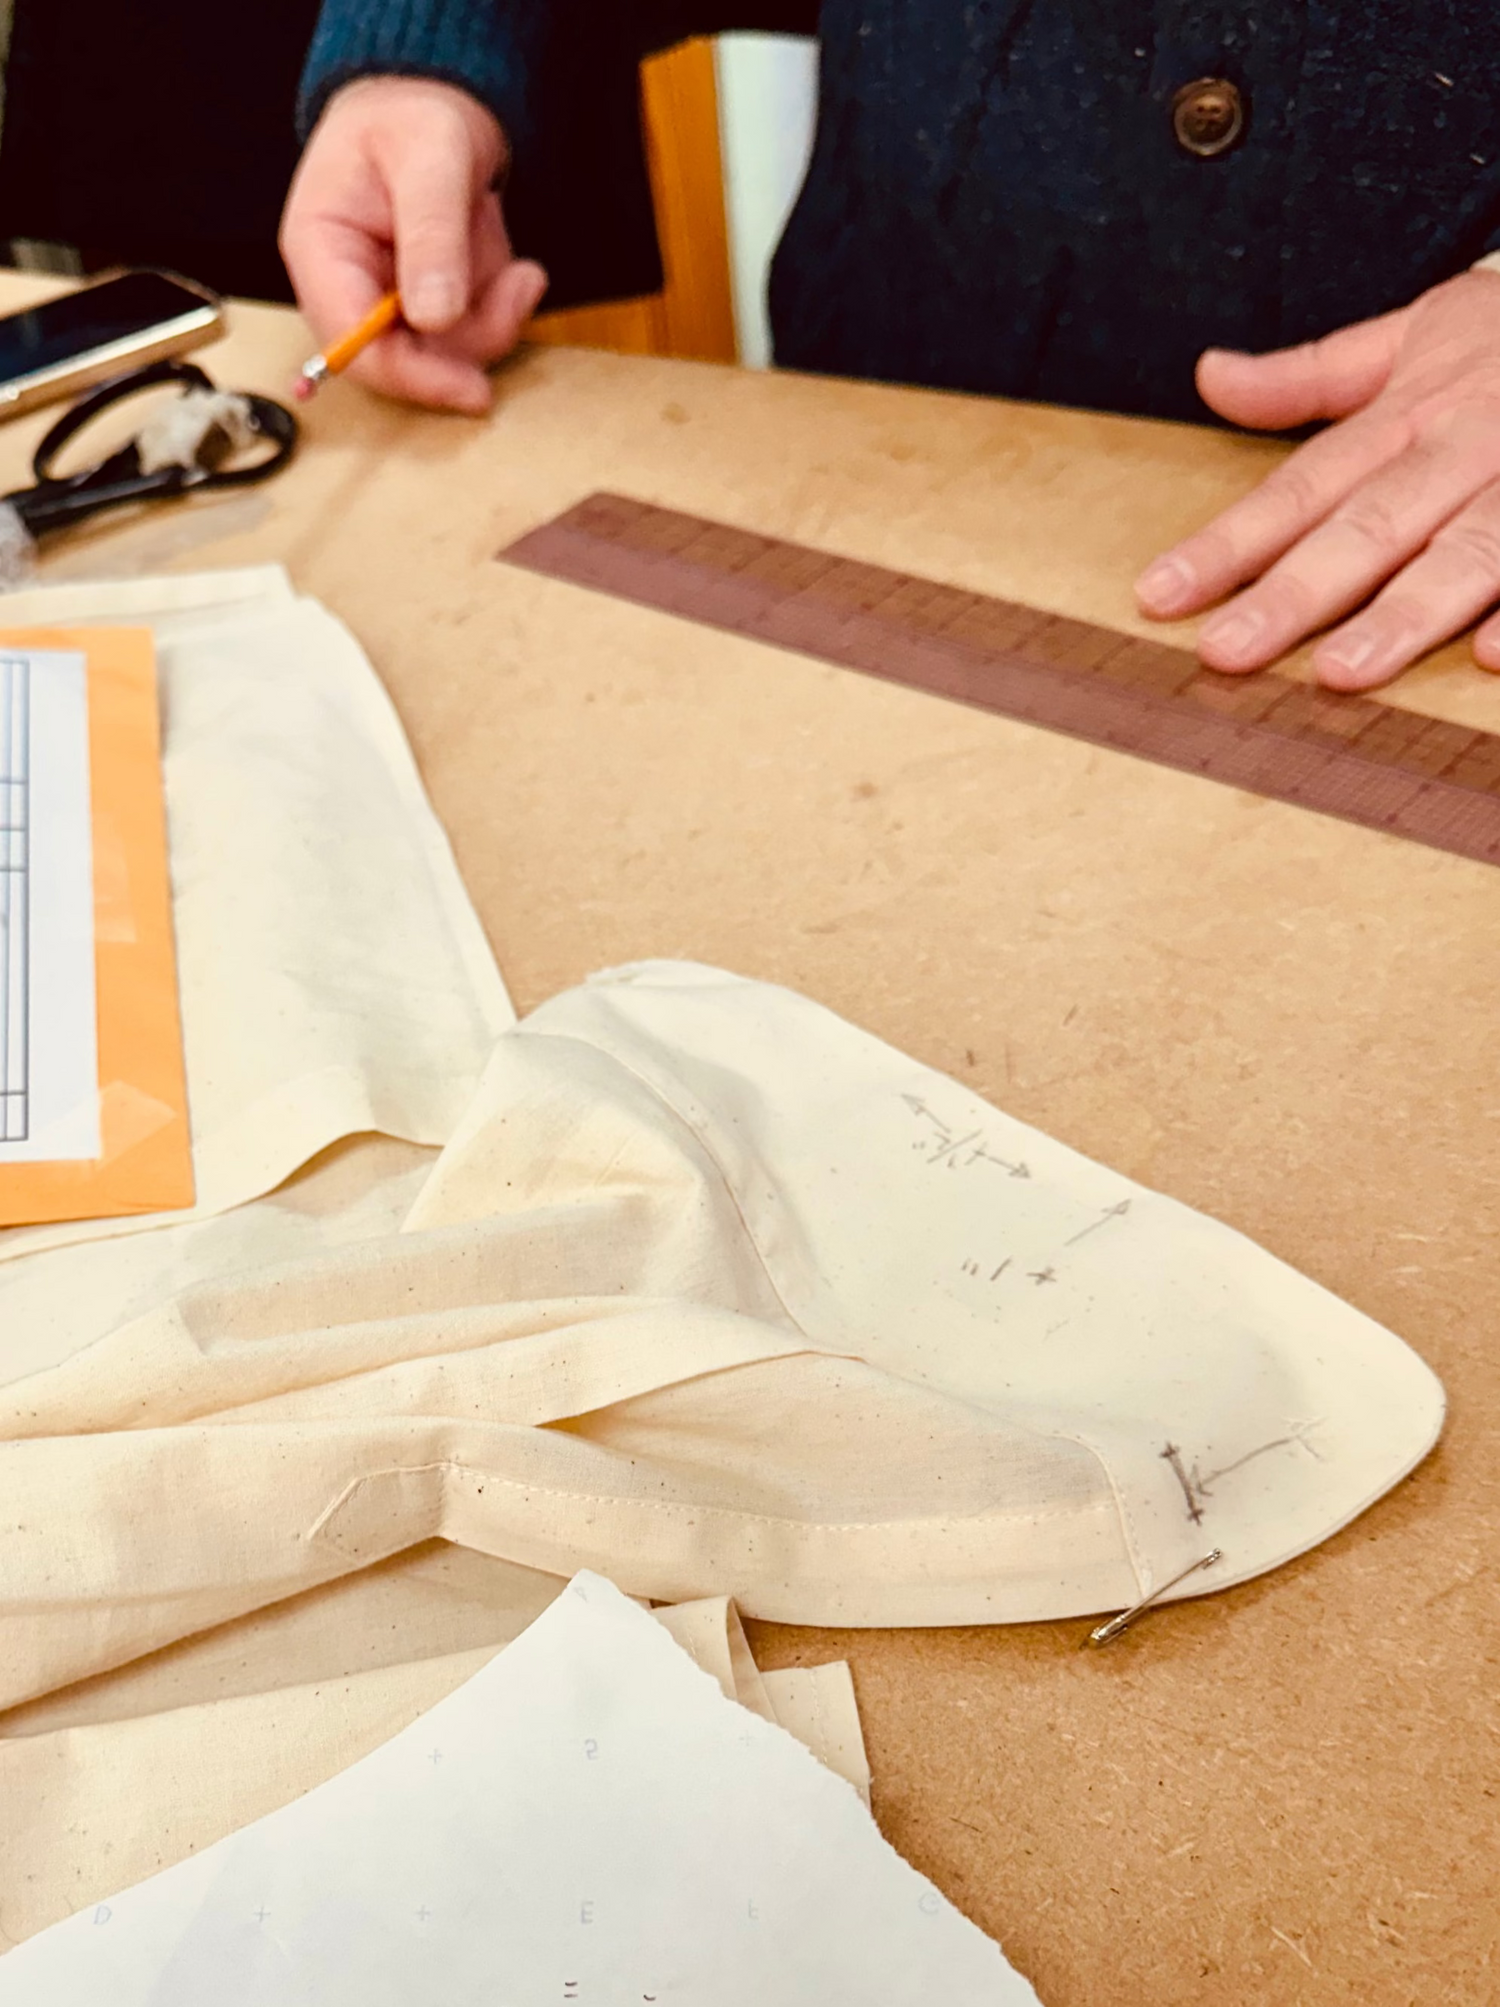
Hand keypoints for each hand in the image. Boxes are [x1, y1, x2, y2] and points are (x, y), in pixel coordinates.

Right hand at [280, 77, 548, 412]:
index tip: (471, 388)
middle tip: (516, 297)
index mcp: (321, 251)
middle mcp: (347, 289)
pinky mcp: (426, 312)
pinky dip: (502, 315)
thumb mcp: (430, 156)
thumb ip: (432, 234)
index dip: (411, 378)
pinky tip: (518, 275)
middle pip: (402, 364)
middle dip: (467, 346)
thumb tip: (433, 317)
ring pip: (444, 358)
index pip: (351, 346)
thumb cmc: (412, 118)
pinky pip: (469, 340)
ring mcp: (388, 306)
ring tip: (520, 273)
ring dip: (494, 324)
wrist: (432, 107)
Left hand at [1134, 269, 1499, 688]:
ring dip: (1404, 615)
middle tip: (1224, 652)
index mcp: (1412, 412)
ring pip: (1467, 552)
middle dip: (1297, 592)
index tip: (1158, 596)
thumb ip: (1311, 373)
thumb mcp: (1414, 335)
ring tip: (1341, 674)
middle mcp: (1468, 445)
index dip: (1229, 544)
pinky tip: (1491, 659)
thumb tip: (1210, 375)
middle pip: (1371, 525)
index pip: (1303, 488)